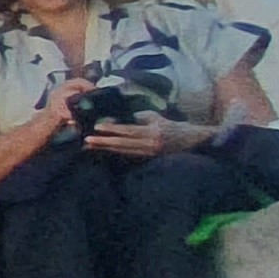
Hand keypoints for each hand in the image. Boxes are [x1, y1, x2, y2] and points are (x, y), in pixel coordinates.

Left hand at [91, 112, 206, 159]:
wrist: (191, 143)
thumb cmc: (173, 127)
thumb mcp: (158, 118)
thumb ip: (140, 117)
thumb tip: (123, 117)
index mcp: (153, 132)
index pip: (129, 130)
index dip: (113, 129)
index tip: (97, 127)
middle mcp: (150, 144)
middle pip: (123, 144)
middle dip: (104, 142)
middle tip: (87, 140)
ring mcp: (149, 154)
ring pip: (123, 152)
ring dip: (105, 149)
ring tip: (89, 146)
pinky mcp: (148, 160)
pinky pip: (128, 156)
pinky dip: (115, 153)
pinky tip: (103, 151)